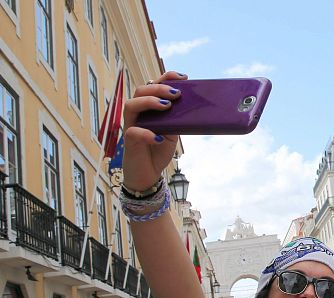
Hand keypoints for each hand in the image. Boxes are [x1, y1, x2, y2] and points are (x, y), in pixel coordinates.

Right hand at [121, 71, 184, 191]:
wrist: (148, 173)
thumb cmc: (159, 150)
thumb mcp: (173, 133)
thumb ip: (177, 120)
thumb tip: (194, 108)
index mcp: (149, 108)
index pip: (153, 86)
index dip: (166, 77)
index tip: (183, 77)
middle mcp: (138, 113)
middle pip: (141, 90)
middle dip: (159, 88)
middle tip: (176, 94)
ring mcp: (131, 125)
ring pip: (131, 105)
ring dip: (149, 102)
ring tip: (166, 106)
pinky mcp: (129, 141)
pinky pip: (133, 132)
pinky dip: (146, 133)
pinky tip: (158, 138)